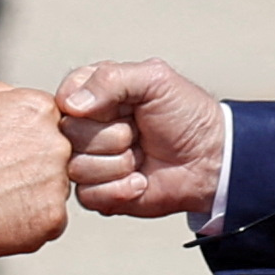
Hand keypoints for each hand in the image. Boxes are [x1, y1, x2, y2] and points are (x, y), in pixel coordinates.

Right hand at [0, 83, 70, 256]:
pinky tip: (0, 216)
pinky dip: (28, 224)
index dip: (27, 141)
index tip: (8, 153)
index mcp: (39, 109)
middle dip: (33, 168)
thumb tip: (17, 99)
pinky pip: (49, 222)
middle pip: (57, 157)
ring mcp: (57, 182)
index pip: (52, 124)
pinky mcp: (52, 218)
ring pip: (54, 190)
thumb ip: (4, 97)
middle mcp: (56, 142)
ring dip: (32, 196)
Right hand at [56, 59, 224, 219]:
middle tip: (138, 132)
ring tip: (141, 155)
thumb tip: (72, 105)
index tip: (123, 107)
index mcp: (92, 94)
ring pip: (77, 168)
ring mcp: (90, 161)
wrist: (210, 160)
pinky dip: (121, 189)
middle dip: (112, 137)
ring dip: (119, 164)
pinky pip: (89, 195)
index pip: (64, 100)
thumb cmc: (186, 115)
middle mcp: (86, 127)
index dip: (91, 108)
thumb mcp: (154, 79)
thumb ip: (110, 79)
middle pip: (70, 136)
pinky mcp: (98, 192)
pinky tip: (140, 180)